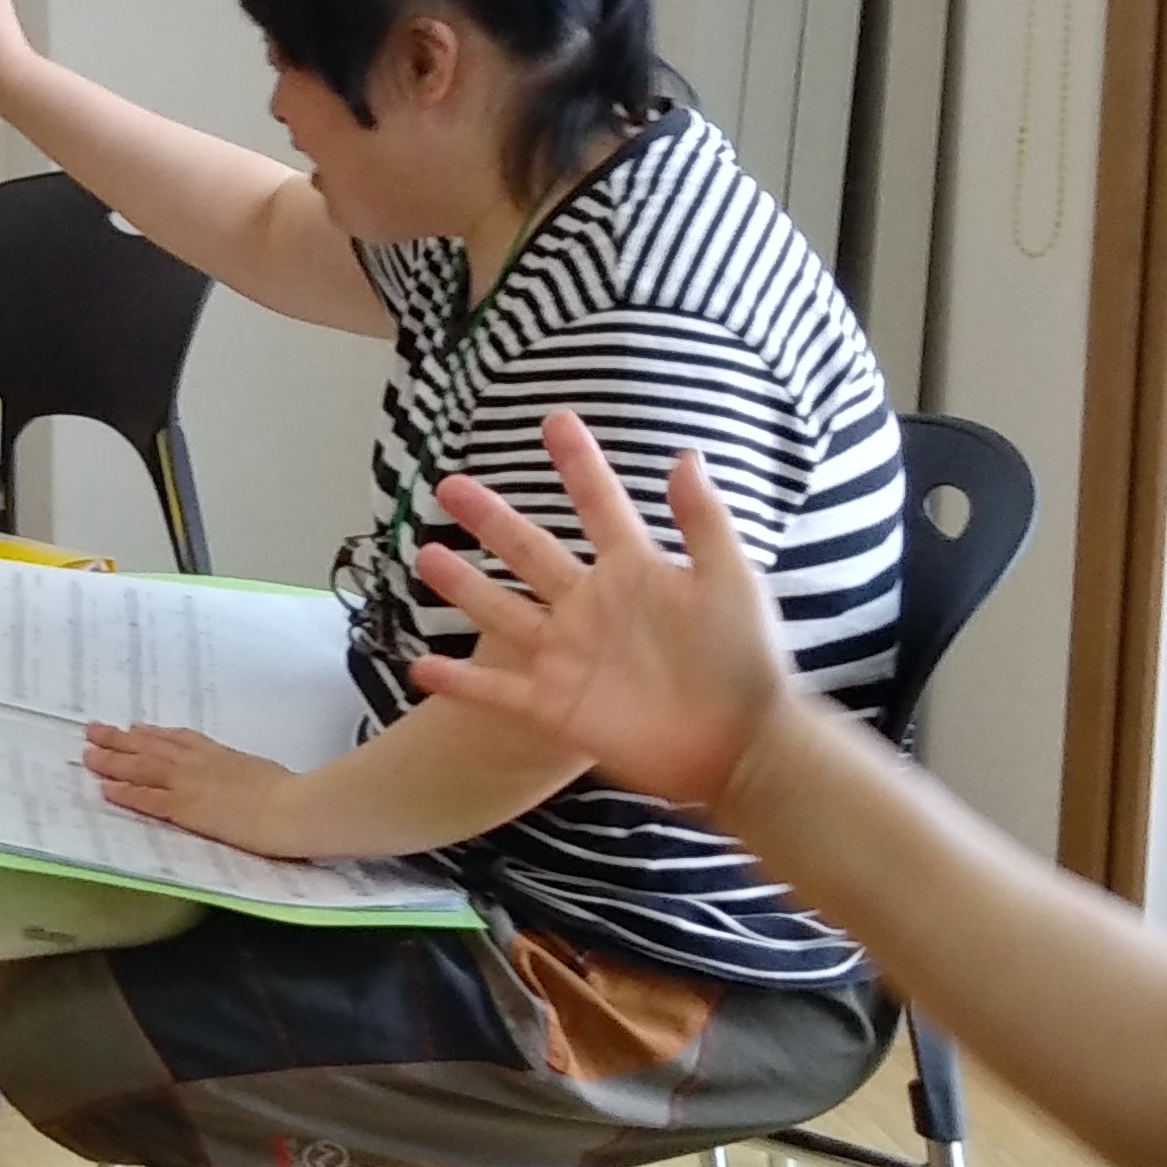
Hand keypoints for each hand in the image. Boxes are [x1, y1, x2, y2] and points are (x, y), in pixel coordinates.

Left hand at [80, 722, 304, 855]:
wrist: (292, 807)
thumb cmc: (290, 794)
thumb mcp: (263, 773)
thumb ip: (245, 775)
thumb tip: (246, 783)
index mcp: (220, 755)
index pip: (178, 740)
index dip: (152, 734)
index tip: (134, 728)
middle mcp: (198, 763)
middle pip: (150, 747)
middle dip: (120, 739)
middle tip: (94, 731)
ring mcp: (189, 784)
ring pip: (141, 767)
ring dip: (112, 760)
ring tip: (88, 754)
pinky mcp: (184, 808)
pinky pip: (146, 798)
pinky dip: (124, 792)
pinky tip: (104, 788)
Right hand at [406, 408, 790, 814]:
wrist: (742, 746)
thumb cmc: (745, 659)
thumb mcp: (732, 581)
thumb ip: (703, 522)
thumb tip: (684, 455)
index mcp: (634, 571)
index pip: (599, 506)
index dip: (578, 465)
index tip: (555, 420)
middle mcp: (592, 607)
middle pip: (529, 553)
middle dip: (490, 519)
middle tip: (449, 486)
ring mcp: (569, 657)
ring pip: (503, 613)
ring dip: (464, 587)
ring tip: (426, 557)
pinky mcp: (557, 708)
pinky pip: (498, 691)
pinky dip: (460, 681)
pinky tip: (420, 665)